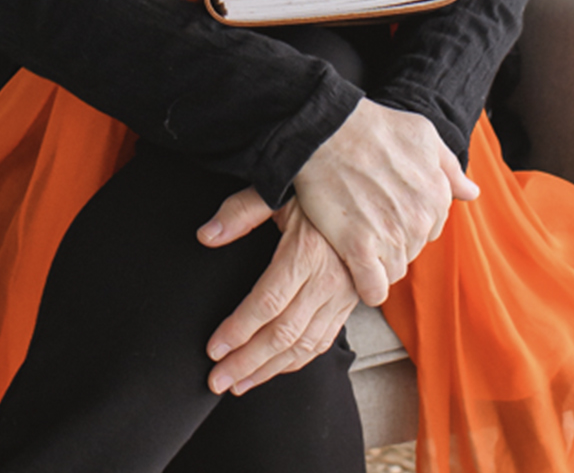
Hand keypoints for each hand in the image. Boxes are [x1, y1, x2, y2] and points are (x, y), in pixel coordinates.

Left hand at [197, 188, 358, 396]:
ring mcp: (342, 296)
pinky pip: (322, 343)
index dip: (239, 329)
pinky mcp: (348, 304)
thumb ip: (241, 212)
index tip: (214, 349)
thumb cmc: (316, 190)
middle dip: (247, 361)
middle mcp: (328, 280)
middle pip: (283, 333)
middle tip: (216, 380)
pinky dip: (296, 362)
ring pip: (303, 346)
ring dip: (268, 370)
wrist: (367, 195)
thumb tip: (206, 235)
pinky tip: (272, 369)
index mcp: (307, 252)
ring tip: (237, 384)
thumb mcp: (278, 190)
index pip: (267, 303)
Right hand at [292, 99, 478, 306]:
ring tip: (357, 233)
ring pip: (394, 269)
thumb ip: (449, 168)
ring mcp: (390, 236)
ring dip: (378, 259)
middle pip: (412, 249)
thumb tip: (470, 192)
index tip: (387, 206)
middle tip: (368, 214)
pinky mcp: (359, 249)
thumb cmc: (373, 126)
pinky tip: (355, 268)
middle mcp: (419, 220)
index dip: (407, 218)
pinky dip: (367, 286)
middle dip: (393, 238)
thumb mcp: (422, 134)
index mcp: (437, 195)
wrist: (326, 130)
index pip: (431, 227)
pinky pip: (373, 289)